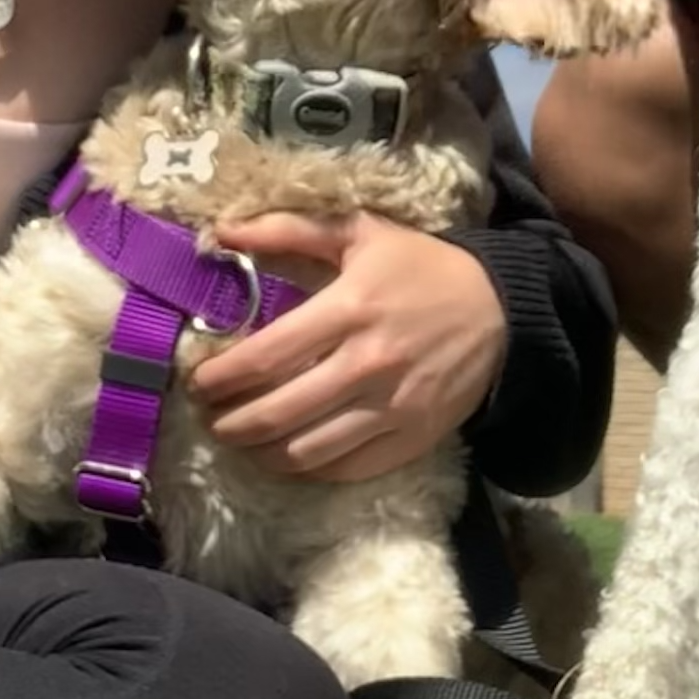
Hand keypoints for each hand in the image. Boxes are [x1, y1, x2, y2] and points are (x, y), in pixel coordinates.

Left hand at [187, 209, 505, 482]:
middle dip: (229, 422)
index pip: (266, 356)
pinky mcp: (410, 438)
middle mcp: (367, 364)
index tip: (198, 382)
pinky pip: (345, 468)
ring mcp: (390, 408)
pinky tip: (287, 453)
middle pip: (277, 413)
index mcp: (350, 308)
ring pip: (305, 451)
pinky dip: (306, 468)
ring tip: (240, 439)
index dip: (221, 377)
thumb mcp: (360, 233)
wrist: (501, 308)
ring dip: (260, 452)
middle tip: (210, 417)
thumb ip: (288, 230)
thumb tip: (221, 231)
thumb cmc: (420, 267)